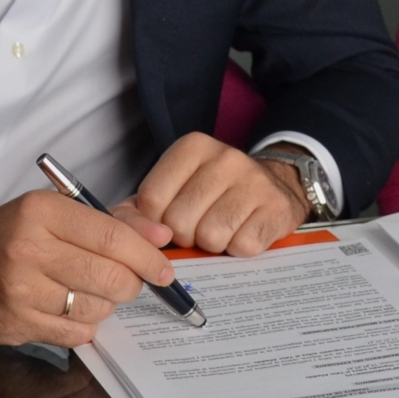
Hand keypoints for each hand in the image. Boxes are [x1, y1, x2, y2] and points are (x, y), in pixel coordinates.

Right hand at [0, 193, 175, 348]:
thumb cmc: (6, 233)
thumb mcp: (53, 211)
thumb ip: (109, 220)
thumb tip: (159, 234)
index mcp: (41, 211)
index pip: (113, 237)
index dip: (148, 256)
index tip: (164, 269)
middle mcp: (28, 249)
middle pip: (110, 277)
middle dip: (132, 284)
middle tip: (130, 282)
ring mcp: (19, 291)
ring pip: (95, 308)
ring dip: (107, 304)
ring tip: (91, 291)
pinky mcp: (14, 324)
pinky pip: (75, 333)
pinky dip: (85, 323)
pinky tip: (71, 308)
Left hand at [120, 132, 309, 255]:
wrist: (276, 186)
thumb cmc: (213, 192)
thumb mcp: (175, 187)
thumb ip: (139, 208)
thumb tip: (122, 230)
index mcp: (192, 147)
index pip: (151, 198)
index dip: (155, 222)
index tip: (169, 219)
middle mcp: (224, 157)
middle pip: (178, 221)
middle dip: (185, 236)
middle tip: (199, 226)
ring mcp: (254, 181)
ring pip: (210, 237)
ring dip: (212, 245)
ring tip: (221, 229)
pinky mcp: (276, 208)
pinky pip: (242, 247)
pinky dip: (238, 250)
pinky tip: (242, 232)